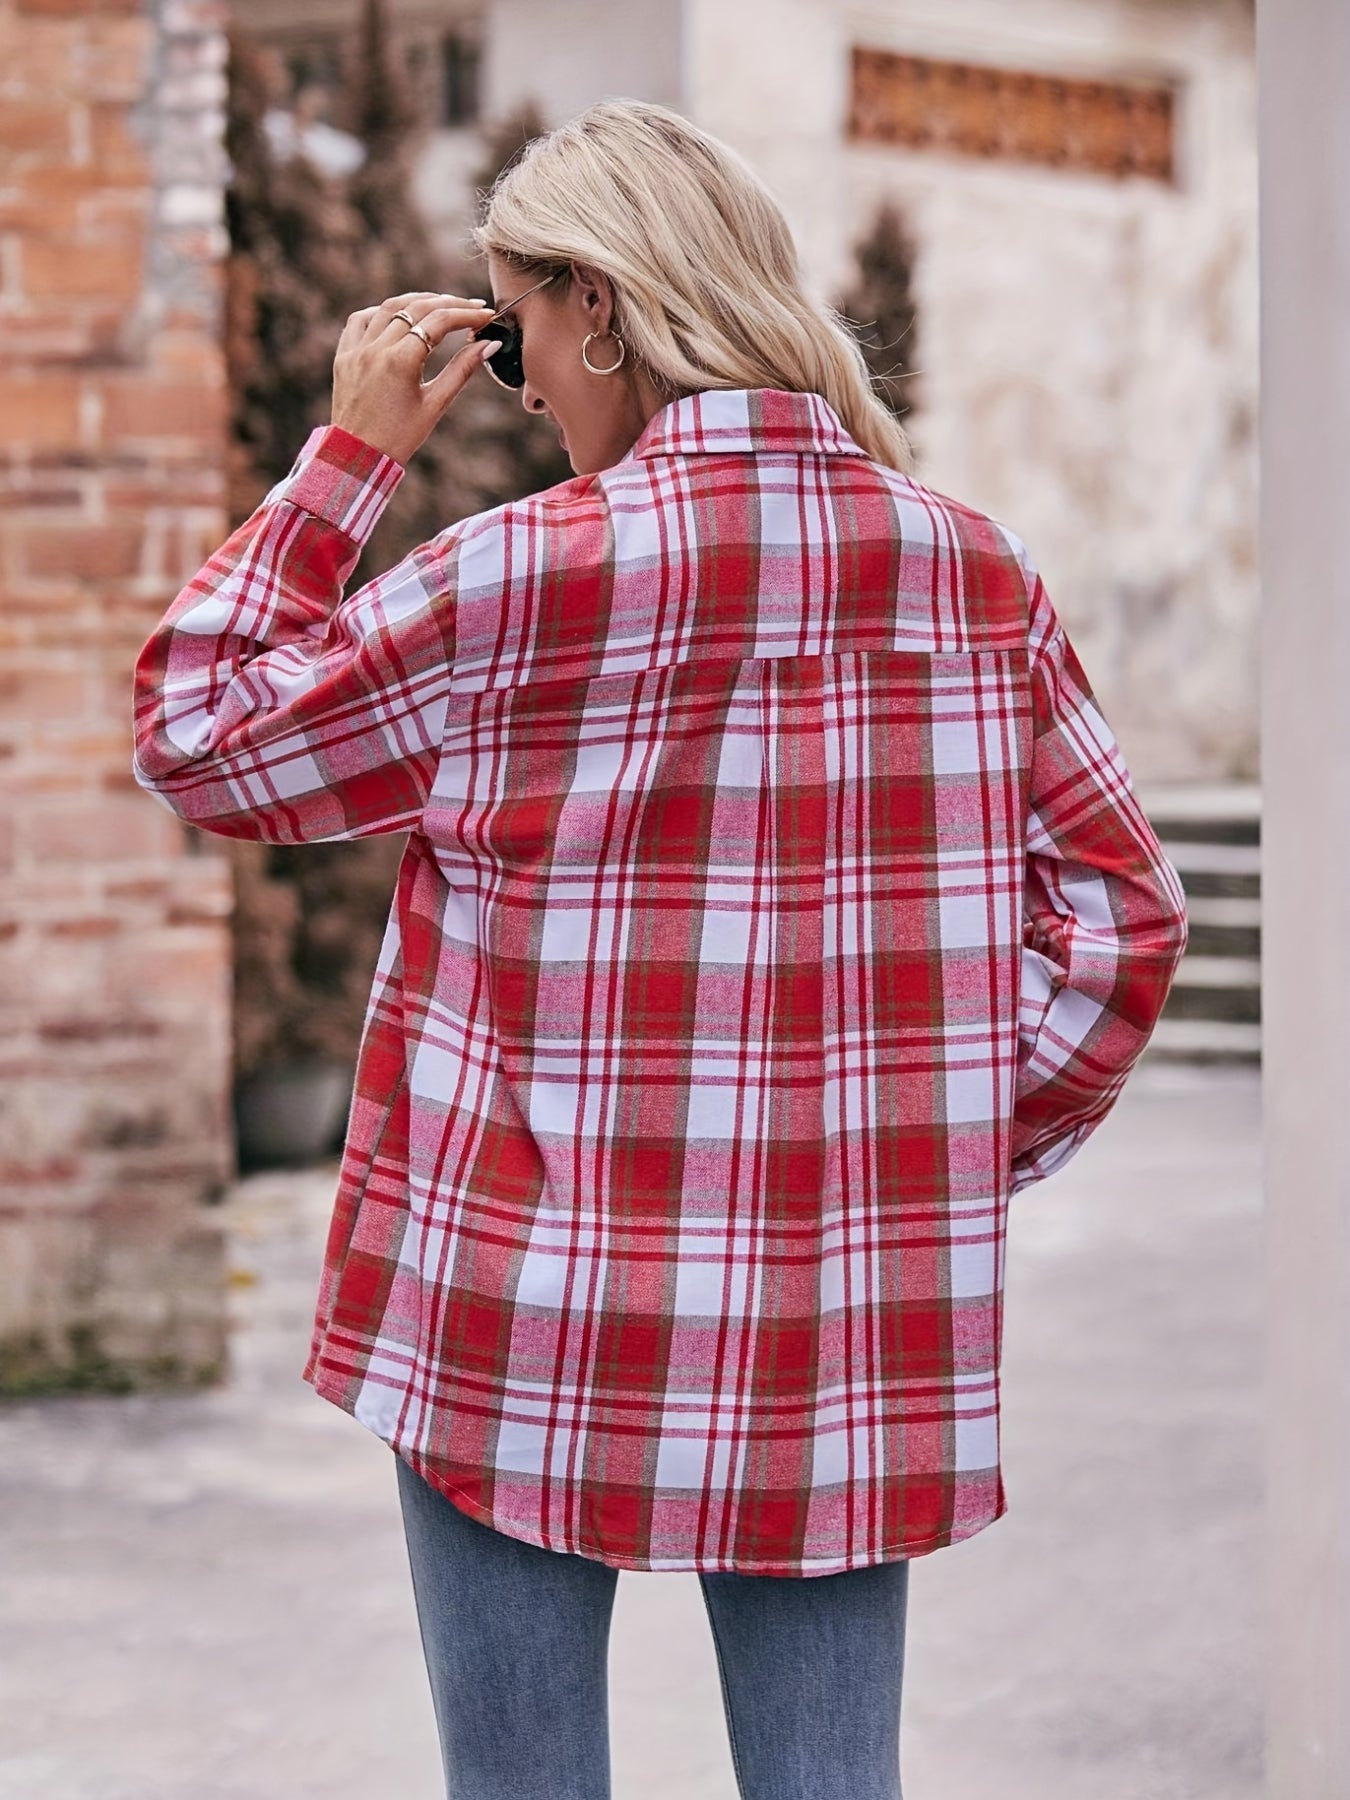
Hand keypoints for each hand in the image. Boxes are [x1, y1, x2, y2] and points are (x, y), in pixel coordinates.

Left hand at [330, 291, 499, 464]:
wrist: (358, 457)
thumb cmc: (400, 437)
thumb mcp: (435, 405)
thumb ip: (462, 370)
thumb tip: (489, 344)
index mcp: (399, 362)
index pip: (438, 322)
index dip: (466, 314)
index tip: (485, 315)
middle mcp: (375, 349)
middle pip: (415, 308)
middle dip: (447, 303)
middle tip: (470, 307)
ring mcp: (355, 350)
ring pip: (388, 307)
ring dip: (417, 301)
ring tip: (439, 305)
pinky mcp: (343, 355)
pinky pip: (360, 320)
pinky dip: (381, 312)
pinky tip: (399, 316)